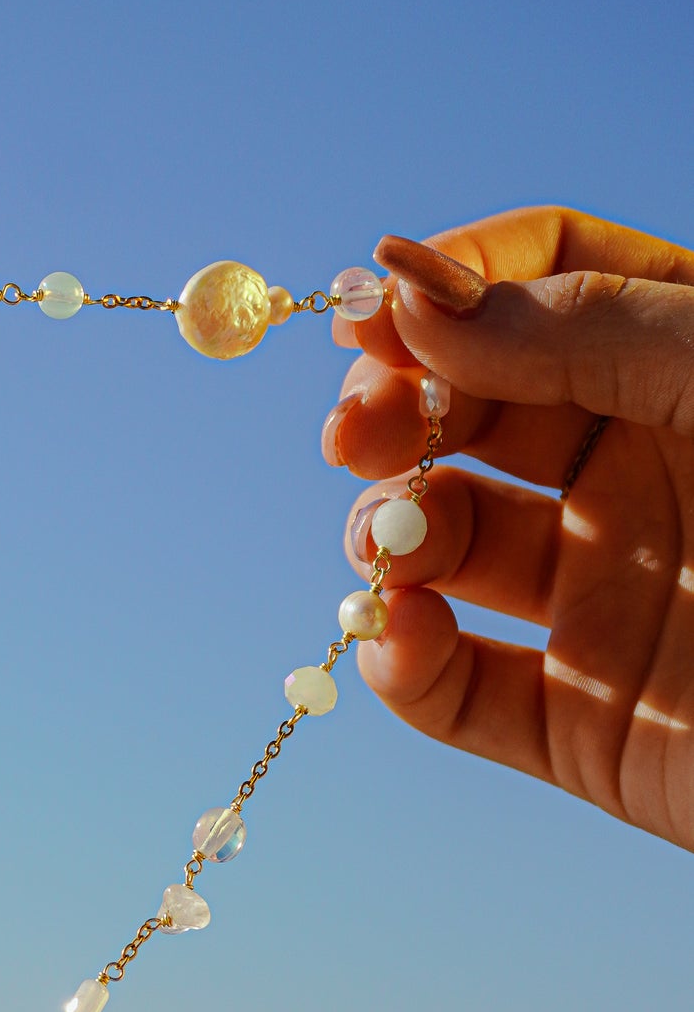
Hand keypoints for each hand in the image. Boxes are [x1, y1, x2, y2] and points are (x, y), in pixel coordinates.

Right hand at [323, 208, 693, 852]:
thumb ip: (585, 330)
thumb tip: (414, 304)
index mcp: (689, 371)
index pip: (548, 285)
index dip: (454, 286)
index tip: (366, 312)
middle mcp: (644, 476)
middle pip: (473, 411)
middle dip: (395, 412)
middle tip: (352, 435)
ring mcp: (608, 602)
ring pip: (446, 548)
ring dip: (387, 533)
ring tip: (384, 547)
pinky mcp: (585, 727)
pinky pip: (461, 691)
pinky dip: (404, 663)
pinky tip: (398, 637)